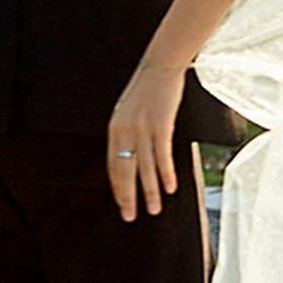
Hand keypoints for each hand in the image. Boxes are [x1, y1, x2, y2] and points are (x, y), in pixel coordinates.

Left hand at [107, 58, 186, 221]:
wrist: (160, 66)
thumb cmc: (147, 88)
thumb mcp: (128, 111)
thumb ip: (127, 132)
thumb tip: (130, 154)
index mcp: (115, 129)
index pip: (113, 165)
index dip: (118, 187)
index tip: (122, 204)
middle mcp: (125, 131)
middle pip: (125, 171)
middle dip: (128, 197)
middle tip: (130, 216)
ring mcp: (142, 129)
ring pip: (145, 168)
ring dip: (149, 192)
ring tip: (153, 210)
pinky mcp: (161, 126)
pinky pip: (162, 156)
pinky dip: (166, 174)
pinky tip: (169, 188)